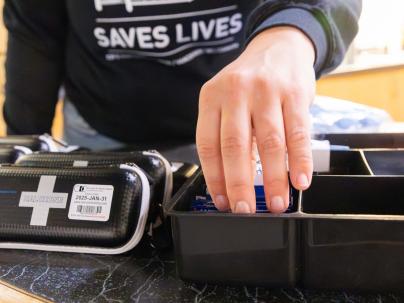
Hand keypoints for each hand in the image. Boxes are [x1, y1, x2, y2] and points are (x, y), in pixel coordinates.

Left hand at [196, 26, 315, 212]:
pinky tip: (300, 181)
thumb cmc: (248, 83)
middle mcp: (236, 93)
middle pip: (235, 146)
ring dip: (274, 179)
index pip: (207, 144)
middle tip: (245, 209)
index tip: (222, 201)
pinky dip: (300, 161)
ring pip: (269, 143)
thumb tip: (228, 180)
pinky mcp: (294, 93)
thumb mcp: (225, 99)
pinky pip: (298, 133)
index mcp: (211, 98)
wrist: (277, 47)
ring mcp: (266, 91)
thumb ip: (224, 133)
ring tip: (277, 203)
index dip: (214, 177)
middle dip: (240, 184)